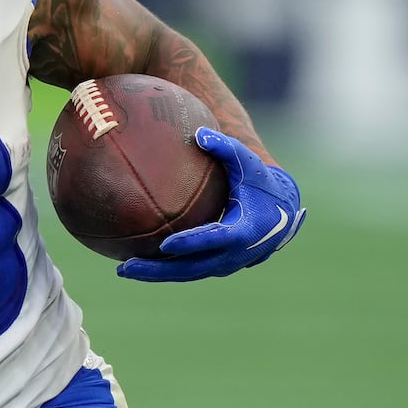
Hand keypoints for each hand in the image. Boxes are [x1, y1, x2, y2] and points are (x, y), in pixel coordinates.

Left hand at [118, 127, 305, 282]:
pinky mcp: (219, 265)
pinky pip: (190, 270)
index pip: (214, 239)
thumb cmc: (260, 181)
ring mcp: (227, 263)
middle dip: (159, 269)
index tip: (165, 244)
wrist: (283, 210)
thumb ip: (225, 147)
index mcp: (244, 229)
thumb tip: (199, 133)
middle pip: (193, 267)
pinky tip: (138, 264)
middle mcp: (235, 254)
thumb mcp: (247, 161)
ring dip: (157, 274)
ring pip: (188, 274)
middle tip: (127, 266)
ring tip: (124, 269)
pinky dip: (166, 270)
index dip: (191, 242)